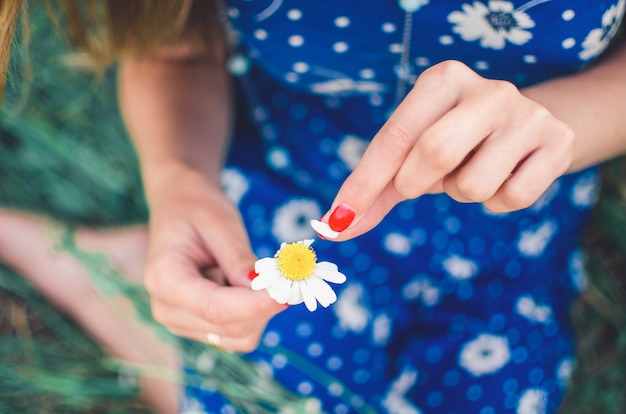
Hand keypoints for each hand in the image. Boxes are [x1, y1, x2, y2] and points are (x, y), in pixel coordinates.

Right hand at [143, 167, 284, 351]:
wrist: (180, 209)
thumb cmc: (198, 210)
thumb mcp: (221, 224)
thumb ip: (239, 259)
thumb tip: (266, 289)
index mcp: (163, 279)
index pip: (215, 308)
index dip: (255, 305)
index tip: (288, 293)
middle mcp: (166, 309)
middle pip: (230, 326)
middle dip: (263, 304)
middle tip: (284, 272)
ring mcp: (181, 323)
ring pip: (239, 336)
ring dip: (259, 309)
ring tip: (246, 271)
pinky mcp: (199, 328)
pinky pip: (239, 334)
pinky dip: (254, 313)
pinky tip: (244, 285)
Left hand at [313, 60, 573, 240]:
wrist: (529, 124)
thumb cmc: (456, 139)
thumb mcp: (412, 152)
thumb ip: (375, 187)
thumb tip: (334, 228)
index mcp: (443, 80)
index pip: (395, 136)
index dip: (364, 183)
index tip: (337, 221)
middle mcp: (488, 89)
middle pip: (434, 154)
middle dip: (416, 184)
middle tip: (421, 182)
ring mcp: (528, 114)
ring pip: (472, 186)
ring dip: (459, 193)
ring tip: (472, 169)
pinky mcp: (558, 142)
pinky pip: (511, 199)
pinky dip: (497, 202)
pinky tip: (504, 176)